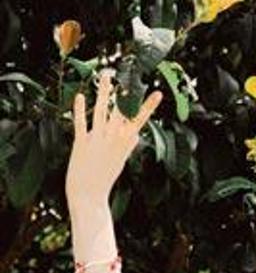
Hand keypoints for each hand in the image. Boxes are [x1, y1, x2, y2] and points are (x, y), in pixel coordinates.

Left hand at [65, 68, 162, 206]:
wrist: (89, 196)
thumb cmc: (103, 180)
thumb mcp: (120, 162)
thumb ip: (127, 146)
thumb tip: (136, 135)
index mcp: (124, 145)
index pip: (138, 120)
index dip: (148, 106)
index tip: (158, 93)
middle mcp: (113, 140)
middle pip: (122, 112)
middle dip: (127, 94)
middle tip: (131, 76)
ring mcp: (97, 140)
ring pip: (102, 111)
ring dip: (104, 92)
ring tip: (106, 76)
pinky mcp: (81, 143)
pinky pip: (81, 123)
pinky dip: (80, 110)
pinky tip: (80, 96)